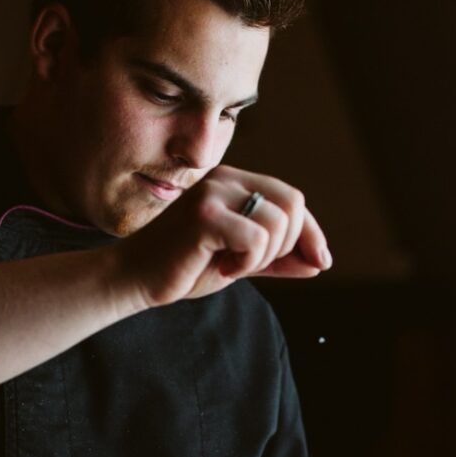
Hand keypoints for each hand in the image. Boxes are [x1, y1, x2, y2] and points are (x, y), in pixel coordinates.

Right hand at [116, 164, 331, 308]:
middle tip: (251, 263)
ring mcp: (212, 194)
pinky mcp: (204, 216)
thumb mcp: (240, 260)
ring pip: (276, 223)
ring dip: (262, 257)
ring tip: (232, 265)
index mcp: (233, 182)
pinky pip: (256, 238)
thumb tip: (320, 262)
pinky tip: (222, 267)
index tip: (321, 262)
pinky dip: (247, 261)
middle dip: (286, 244)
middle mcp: (224, 178)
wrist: (134, 278)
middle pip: (292, 204)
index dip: (311, 232)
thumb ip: (276, 258)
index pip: (291, 198)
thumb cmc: (184, 268)